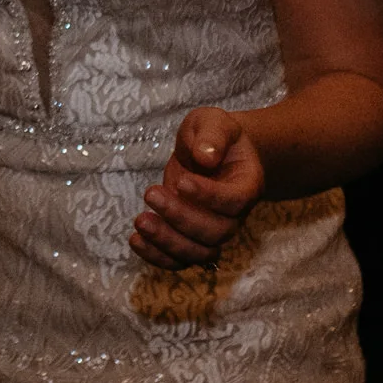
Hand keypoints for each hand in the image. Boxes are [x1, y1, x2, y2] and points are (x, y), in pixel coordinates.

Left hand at [131, 106, 264, 269]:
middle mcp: (234, 215)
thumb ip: (212, 136)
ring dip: (167, 242)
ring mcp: (214, 230)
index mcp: (247, 185)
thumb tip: (205, 157)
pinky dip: (157, 256)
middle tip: (151, 194)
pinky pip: (180, 259)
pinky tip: (135, 240)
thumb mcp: (214, 122)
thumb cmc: (214, 136)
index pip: (234, 201)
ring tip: (140, 221)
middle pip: (216, 232)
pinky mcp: (191, 238)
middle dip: (181, 218)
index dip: (209, 197)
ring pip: (198, 252)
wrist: (211, 152)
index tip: (182, 182)